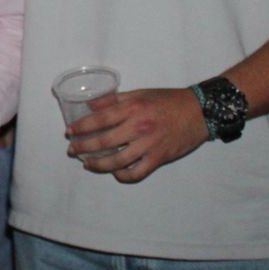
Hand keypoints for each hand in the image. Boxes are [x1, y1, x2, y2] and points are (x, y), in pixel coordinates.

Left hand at [66, 87, 206, 182]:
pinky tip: (114, 172)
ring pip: (116, 161)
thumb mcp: (139, 94)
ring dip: (98, 165)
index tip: (69, 132)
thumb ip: (113, 100)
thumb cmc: (167, 101)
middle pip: (103, 142)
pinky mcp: (159, 158)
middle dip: (83, 148)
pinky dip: (122, 175)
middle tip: (72, 150)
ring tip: (87, 163)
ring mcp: (148, 145)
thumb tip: (90, 105)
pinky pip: (136, 172)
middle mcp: (138, 127)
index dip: (80, 127)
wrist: (199, 112)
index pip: (98, 120)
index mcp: (131, 108)